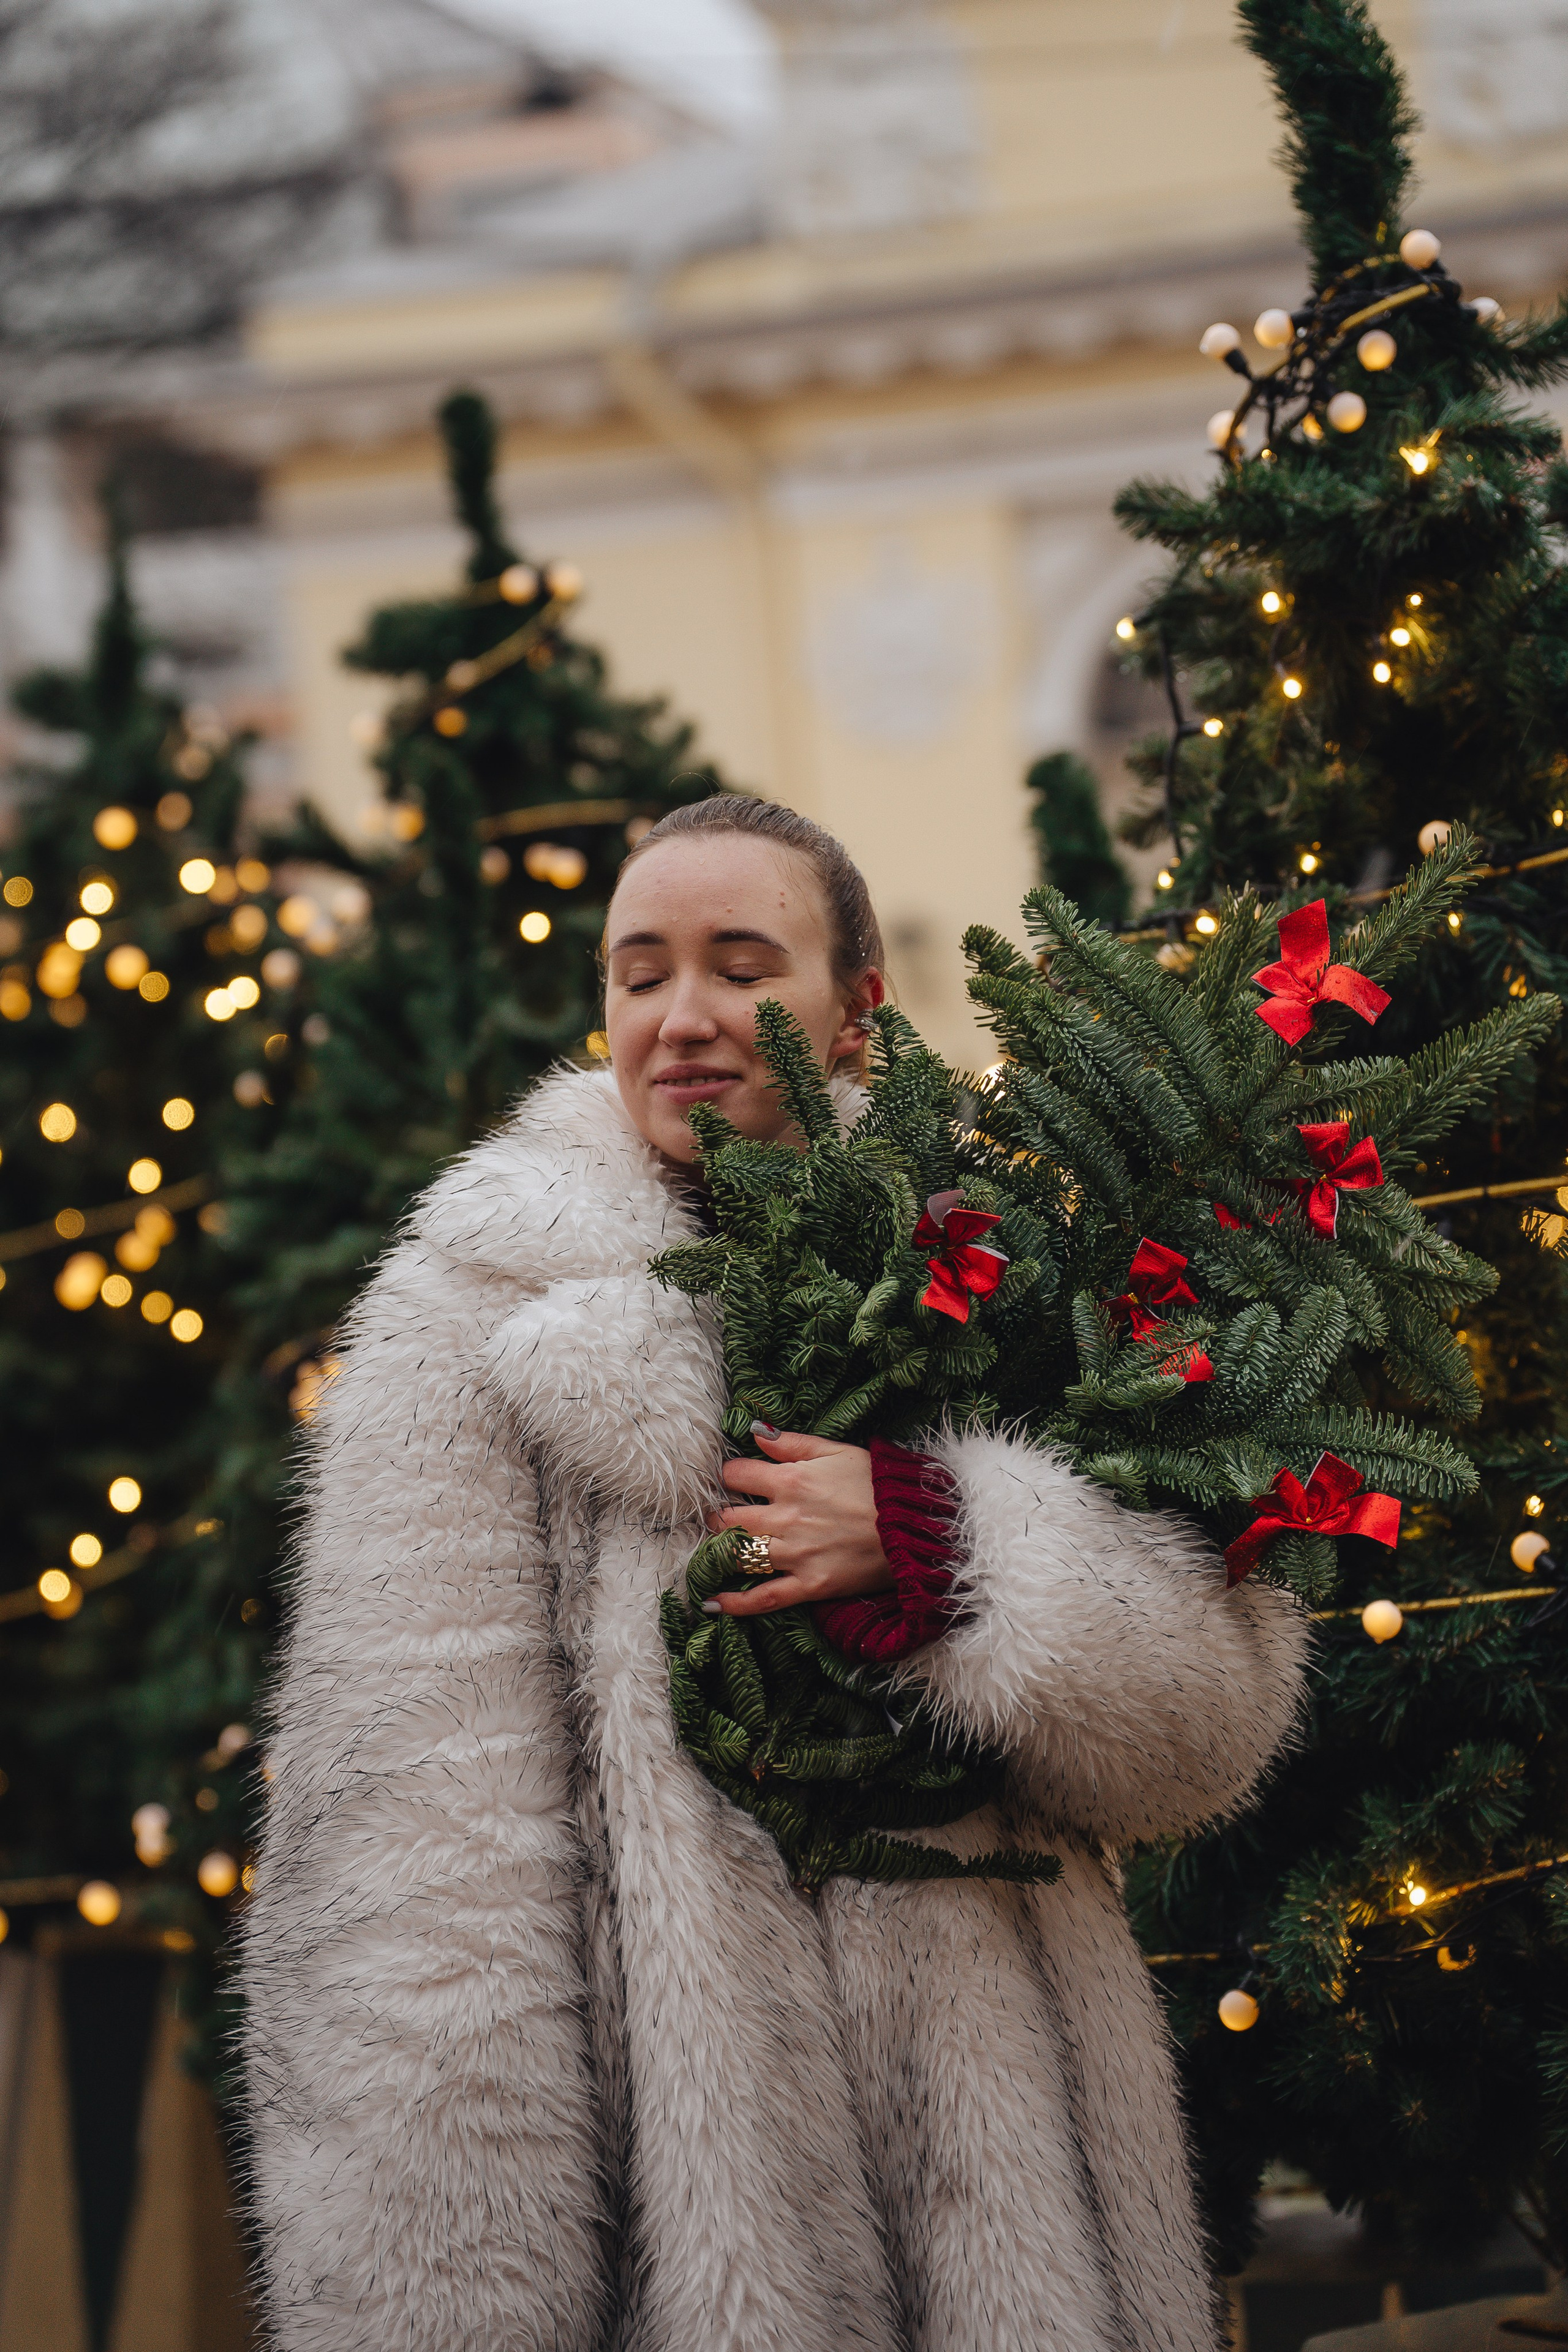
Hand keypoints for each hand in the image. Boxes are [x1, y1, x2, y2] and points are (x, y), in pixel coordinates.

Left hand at [704, 1428, 891, 1614]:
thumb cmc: (879, 1484)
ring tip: (715, 1552)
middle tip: (719, 1518)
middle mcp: (786, 1517)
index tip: (732, 1480)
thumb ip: (792, 1442)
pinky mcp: (810, 1585)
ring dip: (719, 1554)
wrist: (916, 1526)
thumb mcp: (838, 1451)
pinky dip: (735, 1604)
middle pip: (729, 1519)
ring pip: (739, 1556)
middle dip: (718, 1517)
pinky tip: (712, 1603)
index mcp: (791, 1479)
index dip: (729, 1475)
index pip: (735, 1474)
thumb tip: (755, 1432)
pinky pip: (763, 1598)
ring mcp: (796, 1554)